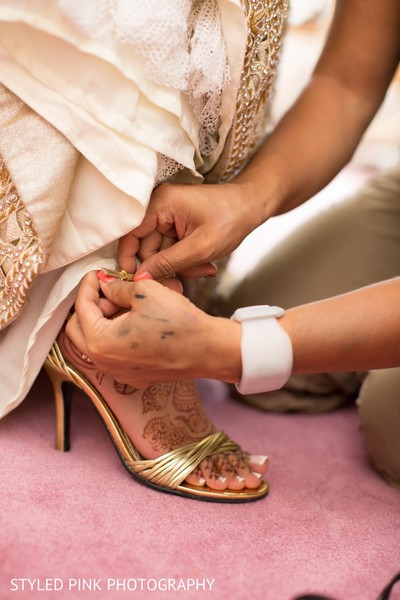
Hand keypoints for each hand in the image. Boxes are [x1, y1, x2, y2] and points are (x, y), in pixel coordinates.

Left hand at [66, 271, 241, 386]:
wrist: (208, 350)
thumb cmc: (178, 321)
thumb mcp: (144, 291)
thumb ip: (117, 287)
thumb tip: (105, 284)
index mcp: (101, 342)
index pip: (82, 307)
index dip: (88, 285)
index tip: (98, 274)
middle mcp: (104, 363)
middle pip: (78, 329)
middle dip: (91, 306)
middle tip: (109, 290)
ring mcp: (118, 373)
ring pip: (95, 342)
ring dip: (103, 321)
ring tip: (125, 303)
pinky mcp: (133, 376)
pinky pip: (113, 354)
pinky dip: (115, 336)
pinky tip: (135, 321)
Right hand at [118, 181, 257, 281]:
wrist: (252, 207)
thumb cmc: (230, 219)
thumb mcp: (200, 248)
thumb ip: (168, 263)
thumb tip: (141, 277)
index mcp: (160, 204)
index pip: (130, 234)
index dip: (128, 258)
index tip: (136, 281)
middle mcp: (159, 207)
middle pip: (146, 247)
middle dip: (165, 268)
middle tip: (181, 286)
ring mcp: (167, 217)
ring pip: (160, 253)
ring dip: (180, 267)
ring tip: (204, 269)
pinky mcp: (176, 226)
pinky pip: (172, 251)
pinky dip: (186, 262)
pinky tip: (204, 264)